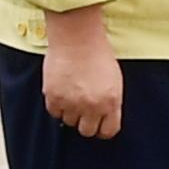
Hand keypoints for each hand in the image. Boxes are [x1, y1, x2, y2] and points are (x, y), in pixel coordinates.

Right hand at [42, 5, 123, 138]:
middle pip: (87, 131)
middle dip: (85, 121)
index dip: (102, 129)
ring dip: (70, 111)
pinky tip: (61, 91)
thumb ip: (110, 100)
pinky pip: (54, 112)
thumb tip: (104, 115)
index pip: (108, 131)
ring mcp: (72, 103)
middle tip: (82, 108)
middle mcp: (92, 106)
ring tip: (71, 93)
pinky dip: (56, 104)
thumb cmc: (97, 52)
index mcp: (112, 101)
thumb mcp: (114, 79)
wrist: (76, 36)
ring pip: (69, 121)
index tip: (98, 124)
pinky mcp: (54, 98)